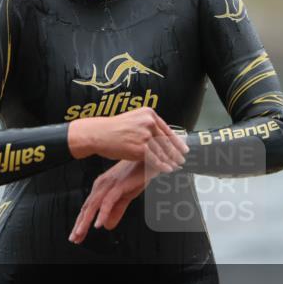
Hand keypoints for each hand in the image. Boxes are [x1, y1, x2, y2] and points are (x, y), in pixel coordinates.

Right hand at [68, 107, 187, 170]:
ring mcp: (145, 135)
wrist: (98, 133)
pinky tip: (167, 170)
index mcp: (149, 114)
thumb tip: (158, 135)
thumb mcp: (132, 120)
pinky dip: (162, 166)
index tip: (184, 148)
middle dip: (175, 152)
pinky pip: (155, 159)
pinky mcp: (141, 148)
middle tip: (183, 159)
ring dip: (171, 160)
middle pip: (166, 141)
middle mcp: (149, 123)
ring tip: (176, 166)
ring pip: (162, 151)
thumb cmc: (112, 129)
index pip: (166, 130)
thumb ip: (146, 125)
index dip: (176, 140)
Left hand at [69, 159, 160, 243]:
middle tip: (74, 239)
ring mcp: (109, 185)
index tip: (76, 236)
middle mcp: (101, 185)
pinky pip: (108, 202)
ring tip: (80, 234)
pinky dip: (102, 214)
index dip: (81, 222)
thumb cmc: (137, 174)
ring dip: (86, 221)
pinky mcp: (118, 186)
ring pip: (93, 206)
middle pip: (87, 208)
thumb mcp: (125, 196)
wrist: (148, 159)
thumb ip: (116, 210)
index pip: (87, 208)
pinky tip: (98, 224)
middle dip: (79, 225)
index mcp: (101, 187)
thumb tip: (107, 225)